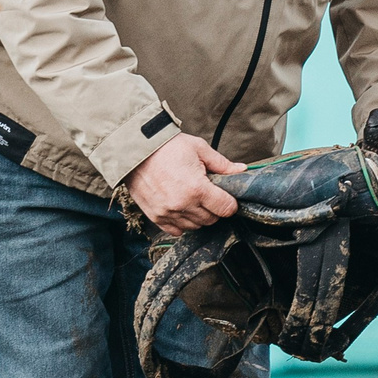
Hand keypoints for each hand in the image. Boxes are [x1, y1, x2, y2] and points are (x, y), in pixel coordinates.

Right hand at [126, 134, 244, 235]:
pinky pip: (177, 230)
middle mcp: (183, 205)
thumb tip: (242, 170)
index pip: (226, 209)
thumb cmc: (167, 147)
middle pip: (211, 219)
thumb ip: (222, 164)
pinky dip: (182, 222)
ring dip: (198, 216)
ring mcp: (168, 213)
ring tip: (192, 198)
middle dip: (214, 208)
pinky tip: (181, 207)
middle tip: (208, 194)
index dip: (230, 203)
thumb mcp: (199, 149)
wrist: (135, 150)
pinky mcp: (156, 217)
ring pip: (195, 226)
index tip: (226, 197)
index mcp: (197, 188)